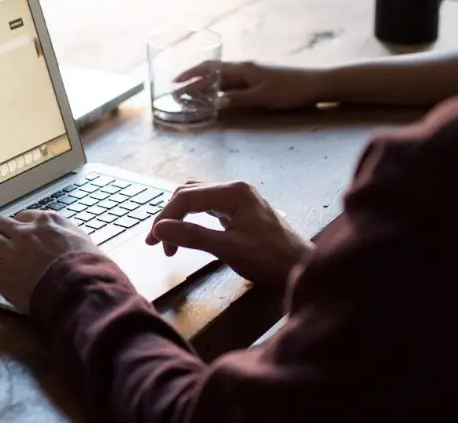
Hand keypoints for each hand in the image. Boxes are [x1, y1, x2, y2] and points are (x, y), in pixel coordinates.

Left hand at [0, 210, 99, 312]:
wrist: (80, 287)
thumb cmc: (90, 268)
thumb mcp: (85, 241)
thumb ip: (71, 237)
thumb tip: (71, 242)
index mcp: (48, 221)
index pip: (24, 216)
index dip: (19, 227)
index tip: (19, 237)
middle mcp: (26, 231)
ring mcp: (11, 250)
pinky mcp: (1, 272)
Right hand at [145, 181, 310, 284]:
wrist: (303, 269)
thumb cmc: (270, 260)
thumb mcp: (229, 249)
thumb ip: (193, 236)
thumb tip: (159, 229)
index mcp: (233, 192)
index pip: (186, 197)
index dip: (165, 218)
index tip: (154, 242)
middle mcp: (235, 188)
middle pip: (189, 193)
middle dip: (169, 216)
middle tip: (157, 243)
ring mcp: (238, 198)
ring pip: (197, 198)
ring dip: (179, 217)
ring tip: (169, 241)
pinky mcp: (240, 210)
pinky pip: (208, 207)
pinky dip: (192, 219)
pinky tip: (188, 233)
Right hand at [176, 61, 323, 110]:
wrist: (315, 84)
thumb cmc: (290, 89)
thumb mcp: (263, 97)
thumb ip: (238, 99)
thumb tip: (215, 102)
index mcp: (243, 68)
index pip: (210, 69)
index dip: (191, 75)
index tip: (175, 83)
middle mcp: (244, 68)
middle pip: (213, 72)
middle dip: (193, 79)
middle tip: (177, 90)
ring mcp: (251, 74)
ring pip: (222, 78)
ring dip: (205, 85)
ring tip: (191, 95)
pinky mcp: (258, 80)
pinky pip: (232, 83)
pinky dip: (219, 89)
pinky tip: (216, 97)